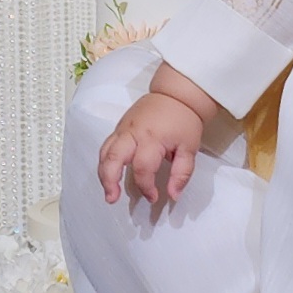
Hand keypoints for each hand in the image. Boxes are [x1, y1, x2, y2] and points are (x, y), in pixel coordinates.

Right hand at [96, 80, 213, 205]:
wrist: (176, 94)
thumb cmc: (184, 121)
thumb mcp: (189, 148)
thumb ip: (181, 174)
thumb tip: (173, 196)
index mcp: (151, 138)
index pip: (142, 169)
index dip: (146, 187)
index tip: (154, 197)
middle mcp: (132, 133)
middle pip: (113, 158)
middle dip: (109, 181)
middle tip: (112, 199)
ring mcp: (123, 128)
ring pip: (105, 152)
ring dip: (103, 173)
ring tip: (108, 192)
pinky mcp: (119, 126)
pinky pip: (107, 145)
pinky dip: (105, 161)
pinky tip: (110, 174)